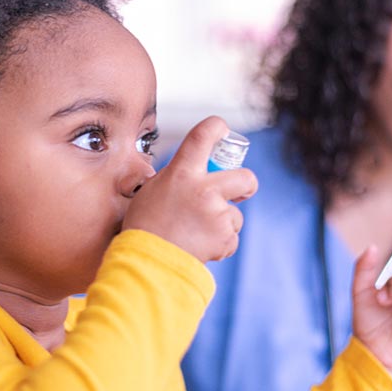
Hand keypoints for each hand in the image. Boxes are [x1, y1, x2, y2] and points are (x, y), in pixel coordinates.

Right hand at [123, 116, 257, 261]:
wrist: (147, 262)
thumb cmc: (144, 227)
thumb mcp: (152, 191)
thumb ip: (176, 178)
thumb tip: (190, 175)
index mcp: (181, 172)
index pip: (203, 135)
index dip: (217, 127)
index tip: (222, 130)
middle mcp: (203, 189)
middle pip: (245, 177)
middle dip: (247, 184)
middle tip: (241, 191)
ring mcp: (216, 214)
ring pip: (235, 215)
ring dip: (223, 224)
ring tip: (196, 233)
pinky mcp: (224, 237)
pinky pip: (231, 238)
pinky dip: (219, 244)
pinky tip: (199, 246)